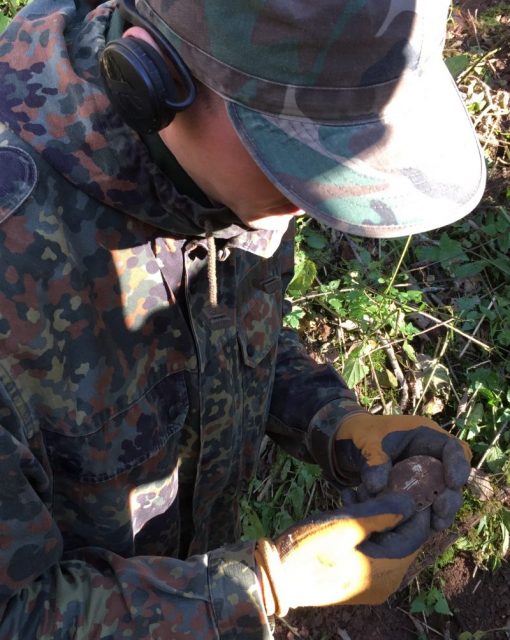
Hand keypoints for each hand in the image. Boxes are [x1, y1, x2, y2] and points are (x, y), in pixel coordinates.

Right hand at [255, 493, 429, 616]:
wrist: (278, 578)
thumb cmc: (311, 548)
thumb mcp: (348, 523)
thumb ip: (383, 511)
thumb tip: (411, 501)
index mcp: (390, 568)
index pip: (417, 531)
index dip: (414, 503)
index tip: (404, 479)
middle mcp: (388, 581)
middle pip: (402, 537)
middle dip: (390, 508)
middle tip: (371, 484)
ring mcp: (372, 584)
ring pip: (386, 542)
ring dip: (374, 516)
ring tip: (354, 494)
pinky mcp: (357, 581)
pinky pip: (372, 551)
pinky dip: (364, 531)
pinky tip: (347, 510)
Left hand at [333, 414, 471, 529]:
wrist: (348, 446)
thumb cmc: (362, 434)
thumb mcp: (366, 441)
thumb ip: (374, 460)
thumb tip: (376, 488)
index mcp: (426, 437)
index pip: (453, 448)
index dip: (458, 465)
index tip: (453, 482)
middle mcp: (430, 459)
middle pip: (451, 479)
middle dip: (451, 497)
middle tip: (442, 510)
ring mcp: (424, 480)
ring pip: (441, 499)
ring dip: (441, 513)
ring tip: (435, 525)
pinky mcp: (414, 497)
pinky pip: (423, 510)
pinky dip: (421, 520)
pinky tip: (418, 530)